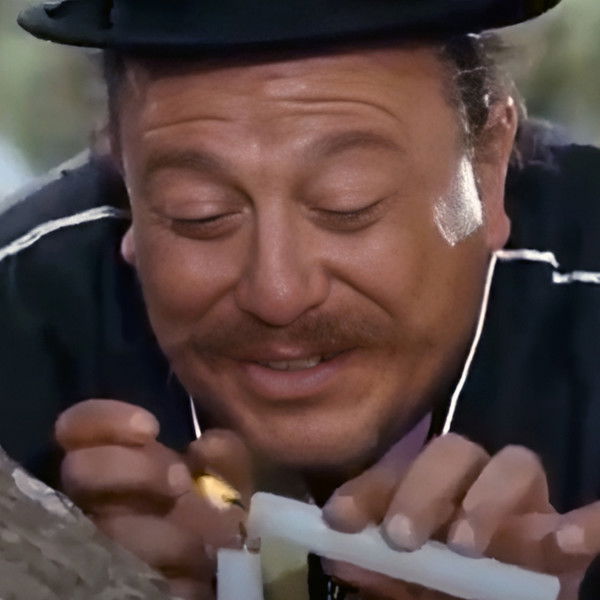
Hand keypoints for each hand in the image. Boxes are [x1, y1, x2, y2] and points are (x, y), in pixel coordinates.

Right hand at [55, 399, 252, 599]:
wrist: (221, 563)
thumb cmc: (214, 503)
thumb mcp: (229, 473)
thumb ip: (225, 453)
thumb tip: (204, 447)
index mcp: (118, 458)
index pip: (78, 426)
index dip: (105, 420)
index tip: (151, 427)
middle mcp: (97, 497)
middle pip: (81, 469)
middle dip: (135, 469)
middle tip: (180, 483)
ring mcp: (98, 539)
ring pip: (103, 530)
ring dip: (162, 535)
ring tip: (203, 543)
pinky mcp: (115, 580)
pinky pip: (128, 577)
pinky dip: (170, 577)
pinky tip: (194, 575)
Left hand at [322, 433, 599, 599]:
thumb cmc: (450, 591)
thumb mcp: (408, 586)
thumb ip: (379, 570)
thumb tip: (339, 555)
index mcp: (434, 492)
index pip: (398, 471)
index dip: (367, 491)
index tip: (339, 519)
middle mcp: (477, 484)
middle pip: (452, 452)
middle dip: (423, 489)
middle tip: (402, 539)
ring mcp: (526, 505)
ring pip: (515, 464)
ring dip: (487, 499)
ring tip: (465, 546)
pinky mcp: (569, 533)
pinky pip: (589, 516)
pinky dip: (585, 523)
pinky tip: (567, 541)